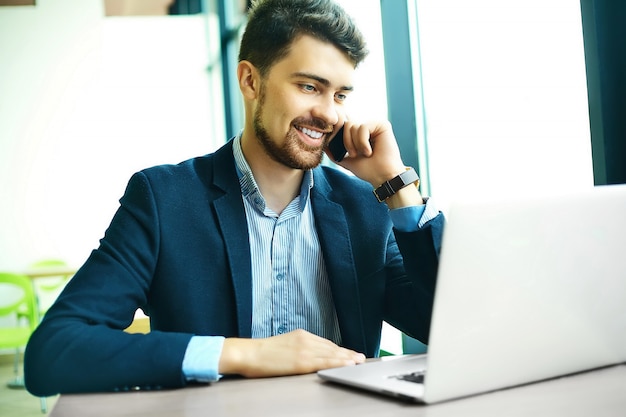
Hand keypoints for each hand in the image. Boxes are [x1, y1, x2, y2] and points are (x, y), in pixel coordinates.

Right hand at [218, 329, 365, 377]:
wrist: (248, 353)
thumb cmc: (261, 353)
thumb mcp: (283, 345)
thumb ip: (298, 348)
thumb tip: (308, 356)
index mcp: (301, 335)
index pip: (326, 343)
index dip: (339, 349)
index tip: (350, 353)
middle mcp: (305, 339)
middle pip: (331, 347)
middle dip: (347, 353)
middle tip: (360, 358)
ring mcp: (304, 349)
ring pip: (331, 354)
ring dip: (347, 358)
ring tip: (358, 362)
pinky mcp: (302, 361)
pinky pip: (324, 362)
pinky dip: (338, 363)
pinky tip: (347, 364)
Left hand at [325, 120, 422, 207]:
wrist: (382, 177)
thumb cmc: (368, 170)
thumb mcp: (346, 160)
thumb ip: (334, 152)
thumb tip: (323, 144)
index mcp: (359, 134)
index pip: (343, 127)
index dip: (339, 136)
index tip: (343, 151)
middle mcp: (367, 128)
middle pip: (346, 124)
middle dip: (347, 142)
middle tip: (354, 155)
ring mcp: (375, 125)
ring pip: (353, 126)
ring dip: (355, 144)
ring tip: (365, 154)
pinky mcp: (382, 125)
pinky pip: (363, 127)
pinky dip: (362, 142)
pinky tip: (369, 151)